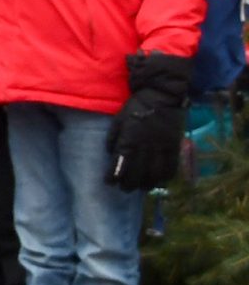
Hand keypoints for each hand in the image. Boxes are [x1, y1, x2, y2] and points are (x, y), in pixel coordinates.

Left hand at [107, 52, 191, 191]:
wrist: (163, 95)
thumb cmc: (136, 107)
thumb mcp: (118, 120)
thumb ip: (113, 138)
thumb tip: (110, 153)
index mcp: (129, 139)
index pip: (120, 164)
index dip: (114, 176)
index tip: (109, 182)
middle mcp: (145, 146)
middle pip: (137, 173)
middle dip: (129, 184)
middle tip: (124, 188)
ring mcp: (162, 147)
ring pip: (154, 174)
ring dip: (147, 184)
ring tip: (141, 187)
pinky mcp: (174, 146)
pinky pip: (171, 167)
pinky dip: (165, 177)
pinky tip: (160, 181)